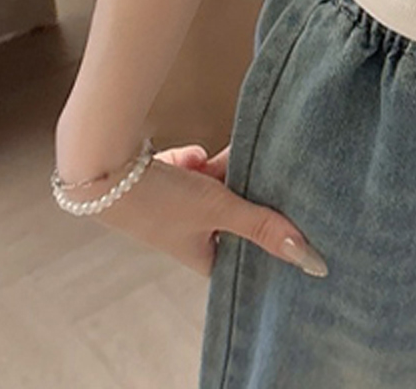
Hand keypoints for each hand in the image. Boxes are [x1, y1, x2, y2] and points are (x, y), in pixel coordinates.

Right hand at [59, 141, 327, 280]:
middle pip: (230, 213)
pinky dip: (193, 159)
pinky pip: (192, 168)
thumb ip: (263, 226)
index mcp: (197, 255)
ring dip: (220, 170)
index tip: (285, 228)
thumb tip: (310, 260)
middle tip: (262, 172)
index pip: (238, 256)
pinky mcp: (159, 181)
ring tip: (224, 159)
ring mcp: (169, 208)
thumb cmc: (161, 200)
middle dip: (244, 190)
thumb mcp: (220, 210)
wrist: (105, 169)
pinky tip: (190, 156)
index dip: (260, 243)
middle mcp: (183, 235)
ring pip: (213, 185)